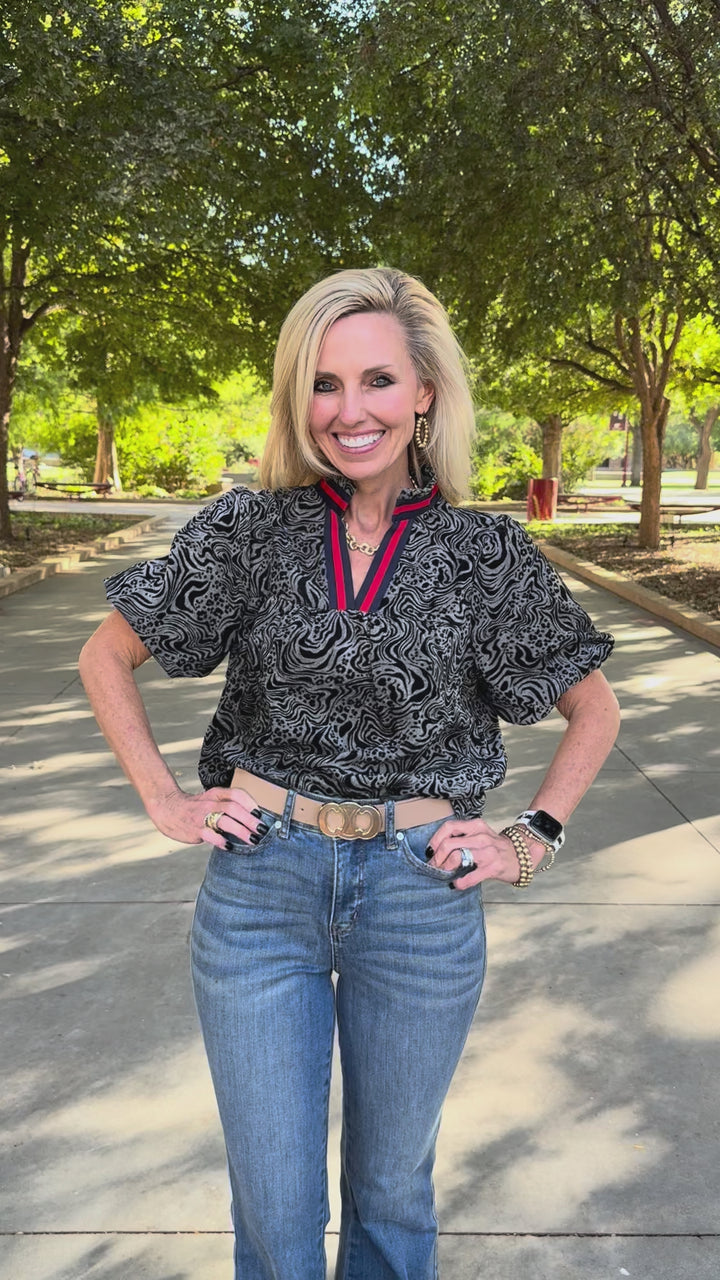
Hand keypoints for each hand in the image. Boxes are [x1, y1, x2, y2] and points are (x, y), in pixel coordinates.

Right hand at [145, 785, 268, 850]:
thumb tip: (250, 818)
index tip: (260, 813)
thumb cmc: (193, 807)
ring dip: (242, 831)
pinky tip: (230, 846)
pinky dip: (222, 841)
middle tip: (262, 829)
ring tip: (253, 839)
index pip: (236, 794)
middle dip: (250, 820)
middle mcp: (210, 803)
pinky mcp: (195, 830)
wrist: (167, 808)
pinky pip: (211, 835)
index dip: (250, 803)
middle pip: (234, 808)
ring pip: (225, 821)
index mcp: (215, 794)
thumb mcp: (210, 799)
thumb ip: (226, 805)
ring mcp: (202, 816)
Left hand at [426, 816, 527, 889]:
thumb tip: (437, 848)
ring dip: (444, 868)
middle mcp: (481, 836)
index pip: (449, 827)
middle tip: (433, 866)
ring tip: (442, 874)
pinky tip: (455, 884)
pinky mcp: (492, 868)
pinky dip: (459, 882)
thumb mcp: (480, 833)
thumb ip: (462, 836)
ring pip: (457, 857)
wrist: (521, 855)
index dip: (435, 840)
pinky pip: (470, 877)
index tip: (430, 851)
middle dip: (436, 858)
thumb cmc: (495, 846)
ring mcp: (487, 852)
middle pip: (448, 844)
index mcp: (476, 826)